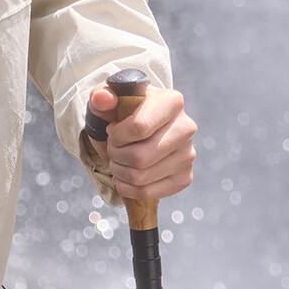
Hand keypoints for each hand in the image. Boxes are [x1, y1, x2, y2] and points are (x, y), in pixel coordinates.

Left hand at [86, 85, 196, 200]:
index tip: (111, 129)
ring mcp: (187, 154)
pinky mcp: (184, 177)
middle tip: (112, 147)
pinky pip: (149, 192)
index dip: (117, 135)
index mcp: (171, 101)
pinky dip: (127, 187)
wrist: (135, 127)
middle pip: (140, 157)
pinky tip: (123, 175)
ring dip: (119, 171)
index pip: (140, 127)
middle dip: (115, 154)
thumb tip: (103, 98)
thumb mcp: (106, 98)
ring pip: (141, 176)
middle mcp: (186, 127)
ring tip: (117, 158)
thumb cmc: (120, 110)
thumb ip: (101, 96)